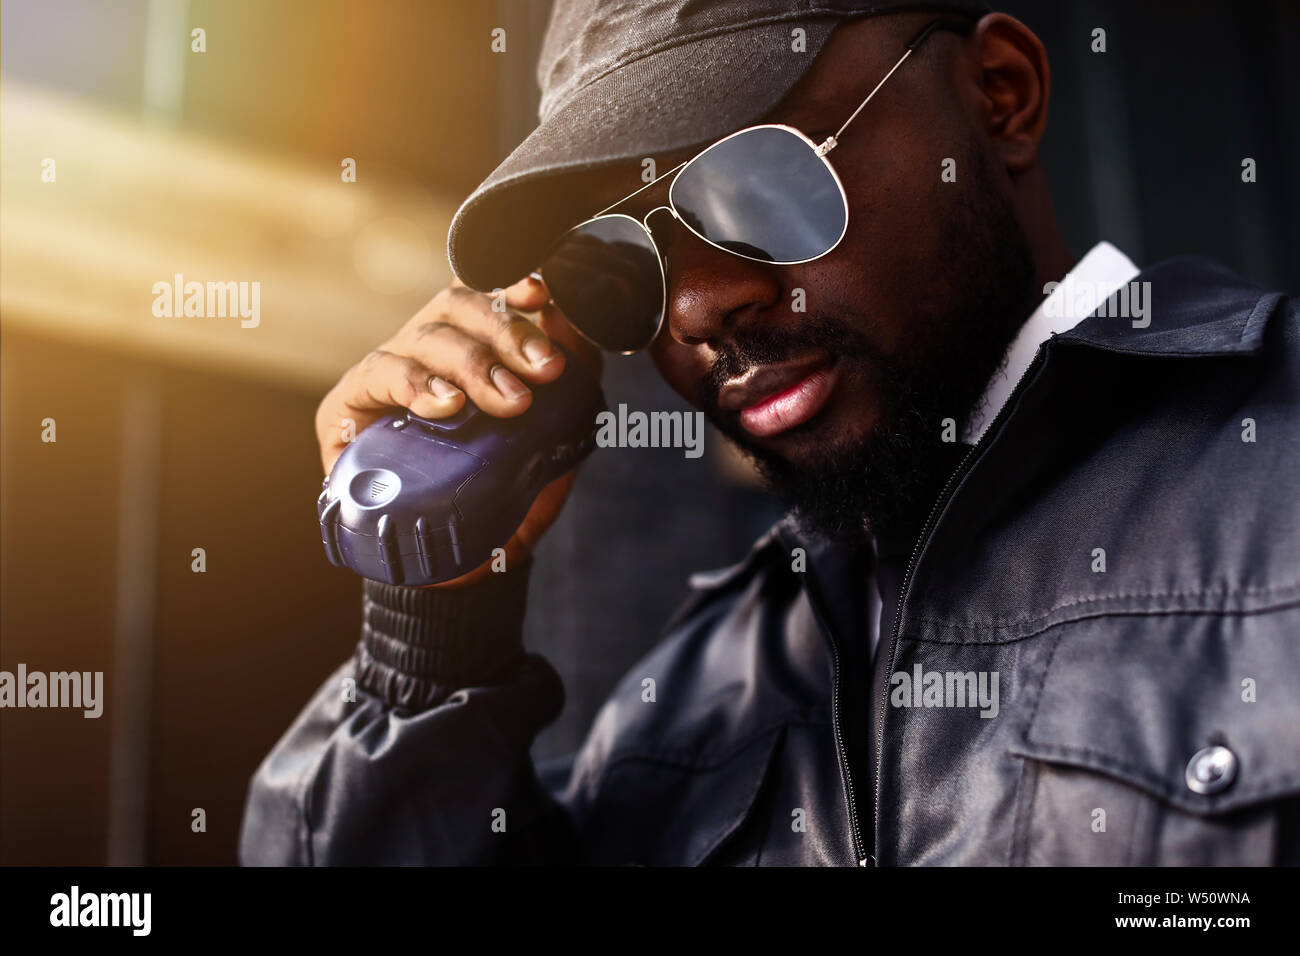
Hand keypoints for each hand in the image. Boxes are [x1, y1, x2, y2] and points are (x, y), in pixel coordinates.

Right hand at [315, 275, 602, 587]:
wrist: (462, 567)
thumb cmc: (505, 494)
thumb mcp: (551, 439)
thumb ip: (570, 389)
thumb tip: (584, 333)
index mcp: (469, 343)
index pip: (483, 290)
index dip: (509, 281)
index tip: (542, 294)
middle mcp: (425, 349)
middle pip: (458, 306)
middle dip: (508, 332)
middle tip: (546, 371)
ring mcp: (387, 374)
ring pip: (426, 336)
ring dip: (473, 362)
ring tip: (510, 401)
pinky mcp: (348, 409)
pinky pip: (378, 375)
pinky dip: (416, 384)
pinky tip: (447, 404)